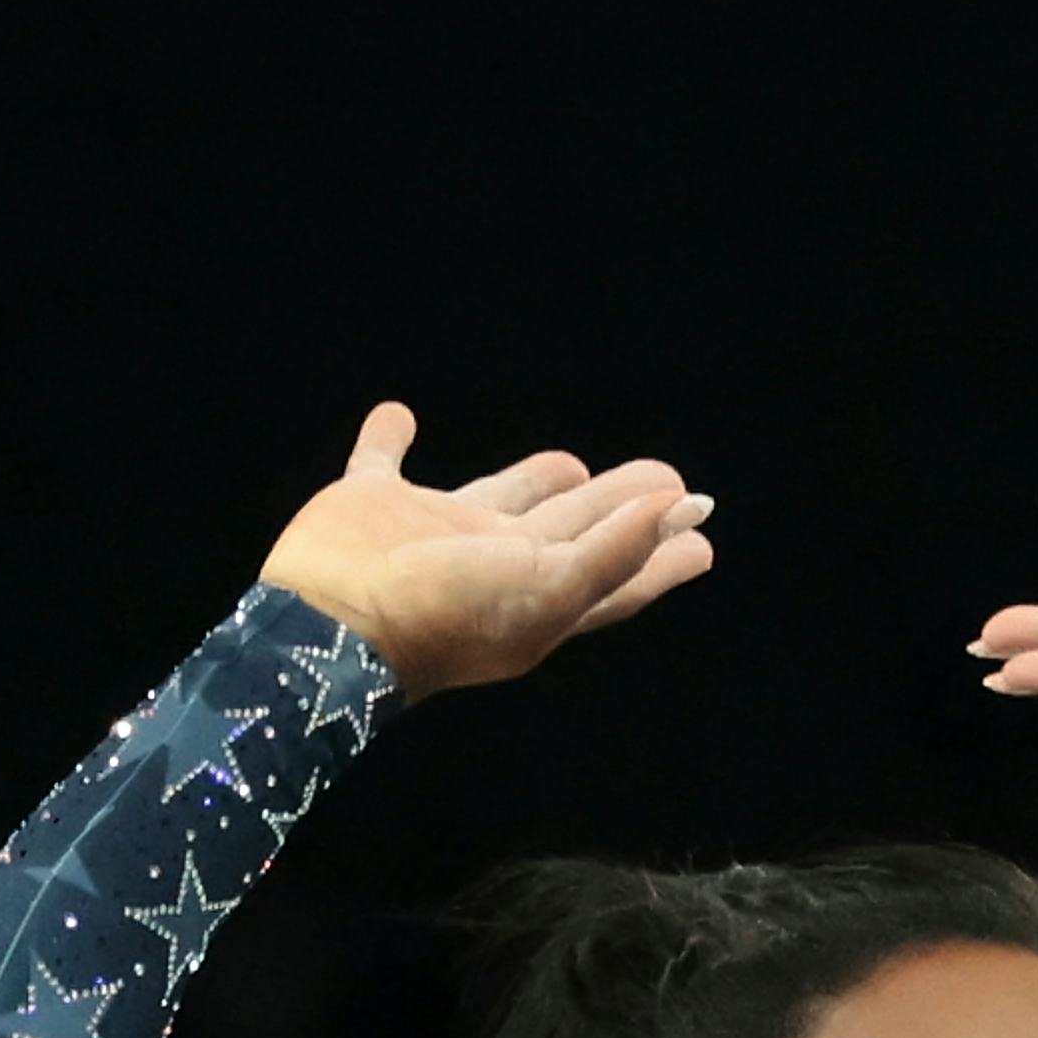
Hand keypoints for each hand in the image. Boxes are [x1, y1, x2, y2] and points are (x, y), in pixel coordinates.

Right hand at [259, 404, 714, 700]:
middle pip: (572, 531)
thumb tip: (677, 510)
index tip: (703, 531)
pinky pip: (382, 460)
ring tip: (573, 464)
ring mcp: (431, 535)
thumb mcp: (548, 588)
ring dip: (534, 482)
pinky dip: (388, 439)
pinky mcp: (371, 503)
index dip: (660, 554)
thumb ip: (612, 551)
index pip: (616, 571)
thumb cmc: (446, 614)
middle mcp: (493, 565)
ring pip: (497, 499)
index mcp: (539, 595)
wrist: (334, 622)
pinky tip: (397, 415)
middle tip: (666, 481)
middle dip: (618, 510)